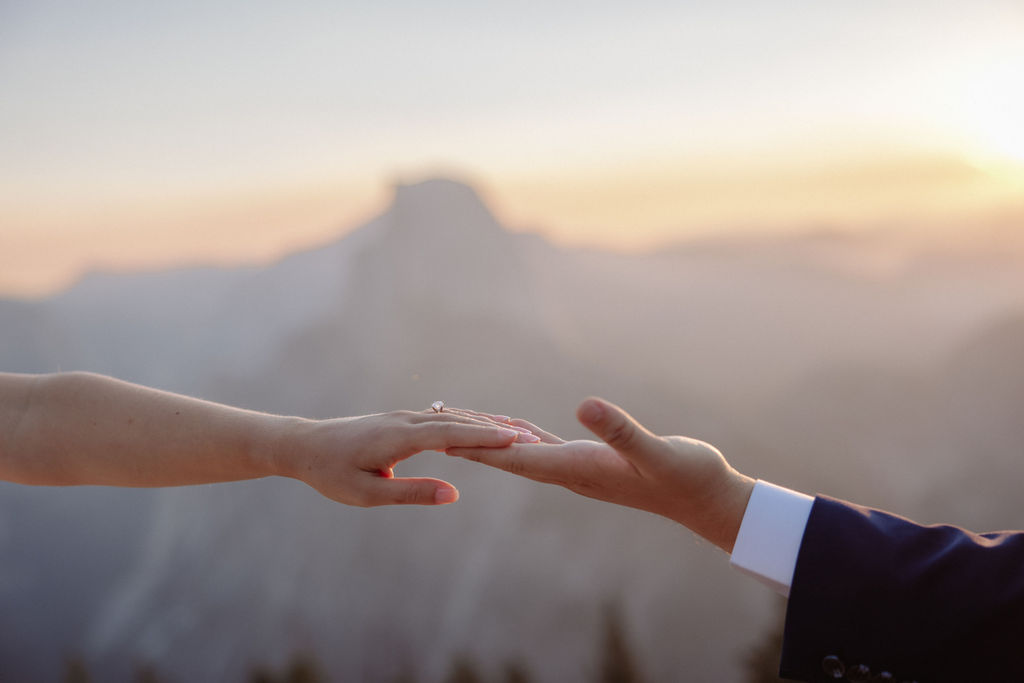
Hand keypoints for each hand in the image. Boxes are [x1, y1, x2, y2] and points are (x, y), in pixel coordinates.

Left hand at [274, 407, 536, 506]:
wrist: (304, 446)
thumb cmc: (333, 474)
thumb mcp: (369, 493)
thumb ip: (412, 493)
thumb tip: (454, 494)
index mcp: (399, 438)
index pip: (452, 434)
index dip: (486, 437)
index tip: (517, 440)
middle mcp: (405, 421)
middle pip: (459, 422)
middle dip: (495, 429)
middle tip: (532, 435)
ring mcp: (403, 418)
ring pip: (451, 418)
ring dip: (484, 424)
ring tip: (516, 433)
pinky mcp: (400, 421)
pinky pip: (440, 420)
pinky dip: (466, 423)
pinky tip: (481, 428)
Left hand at [448, 397, 753, 550]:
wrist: (707, 499)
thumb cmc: (687, 476)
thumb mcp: (657, 451)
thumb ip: (621, 431)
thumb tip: (585, 407)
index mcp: (579, 468)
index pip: (518, 458)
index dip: (480, 447)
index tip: (442, 438)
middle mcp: (572, 471)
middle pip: (509, 457)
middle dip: (471, 443)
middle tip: (432, 425)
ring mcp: (580, 468)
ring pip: (522, 451)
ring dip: (490, 439)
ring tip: (457, 424)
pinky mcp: (592, 461)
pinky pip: (545, 447)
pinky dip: (521, 435)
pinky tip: (511, 430)